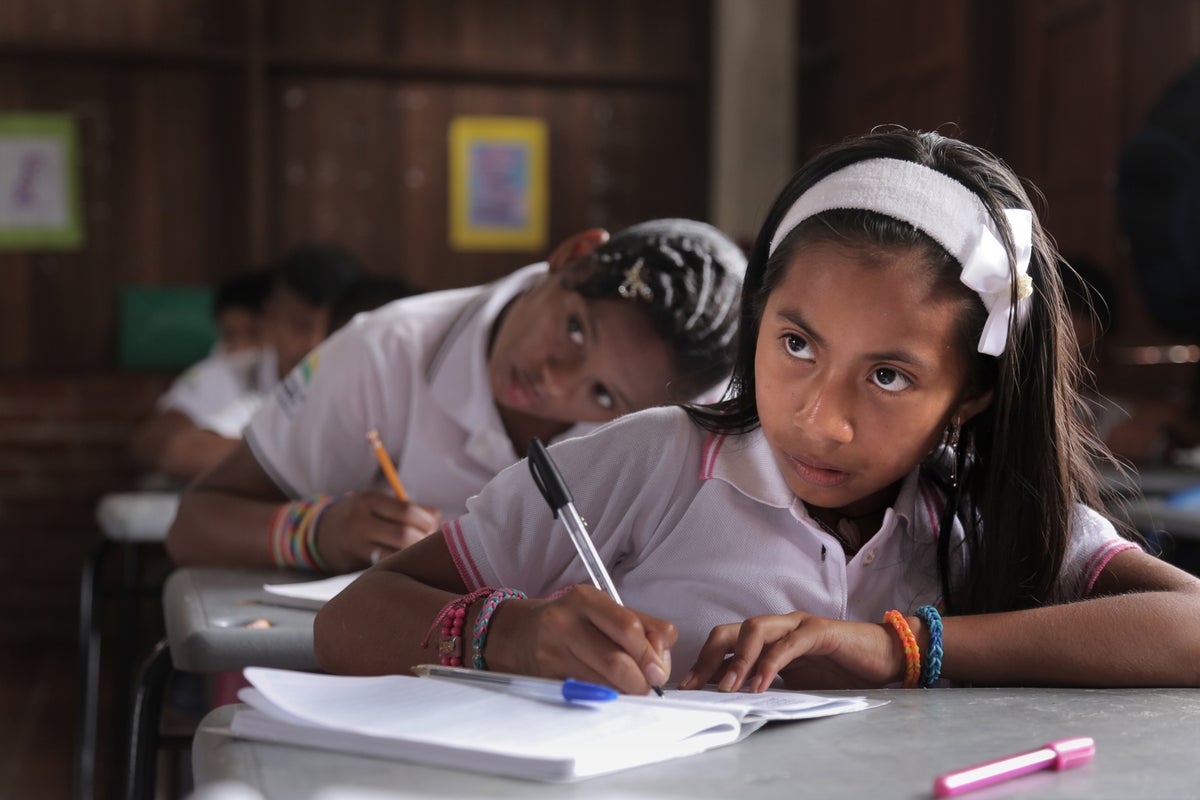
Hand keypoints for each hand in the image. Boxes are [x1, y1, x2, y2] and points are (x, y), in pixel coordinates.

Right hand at [314, 491, 441, 571]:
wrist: (321, 533)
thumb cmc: (361, 516)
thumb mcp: (377, 504)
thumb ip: (407, 510)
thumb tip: (440, 521)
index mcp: (369, 500)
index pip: (407, 510)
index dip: (428, 521)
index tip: (434, 526)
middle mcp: (358, 521)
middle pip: (404, 534)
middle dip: (423, 540)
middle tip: (429, 543)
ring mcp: (354, 544)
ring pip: (395, 554)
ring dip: (414, 554)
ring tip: (419, 552)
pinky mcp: (352, 564)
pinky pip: (384, 566)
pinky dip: (400, 564)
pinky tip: (405, 562)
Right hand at [488, 585, 675, 694]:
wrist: (517, 633)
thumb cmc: (571, 621)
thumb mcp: (605, 611)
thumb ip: (644, 626)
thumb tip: (664, 656)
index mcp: (587, 599)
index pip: (629, 628)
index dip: (650, 655)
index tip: (659, 671)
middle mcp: (566, 622)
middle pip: (616, 661)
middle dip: (640, 682)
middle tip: (647, 688)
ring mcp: (552, 652)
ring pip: (602, 684)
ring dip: (623, 693)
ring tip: (627, 689)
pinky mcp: (545, 677)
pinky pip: (585, 694)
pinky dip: (604, 698)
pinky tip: (606, 692)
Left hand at [679, 612, 903, 691]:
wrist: (884, 656)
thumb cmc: (840, 668)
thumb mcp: (795, 681)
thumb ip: (767, 682)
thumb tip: (732, 696)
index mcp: (768, 637)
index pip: (726, 642)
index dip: (704, 662)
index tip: (687, 687)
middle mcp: (778, 625)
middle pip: (731, 630)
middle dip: (709, 657)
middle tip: (696, 685)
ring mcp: (797, 625)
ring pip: (755, 630)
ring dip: (738, 659)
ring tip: (728, 687)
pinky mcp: (819, 631)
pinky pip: (788, 644)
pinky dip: (771, 663)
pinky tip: (760, 684)